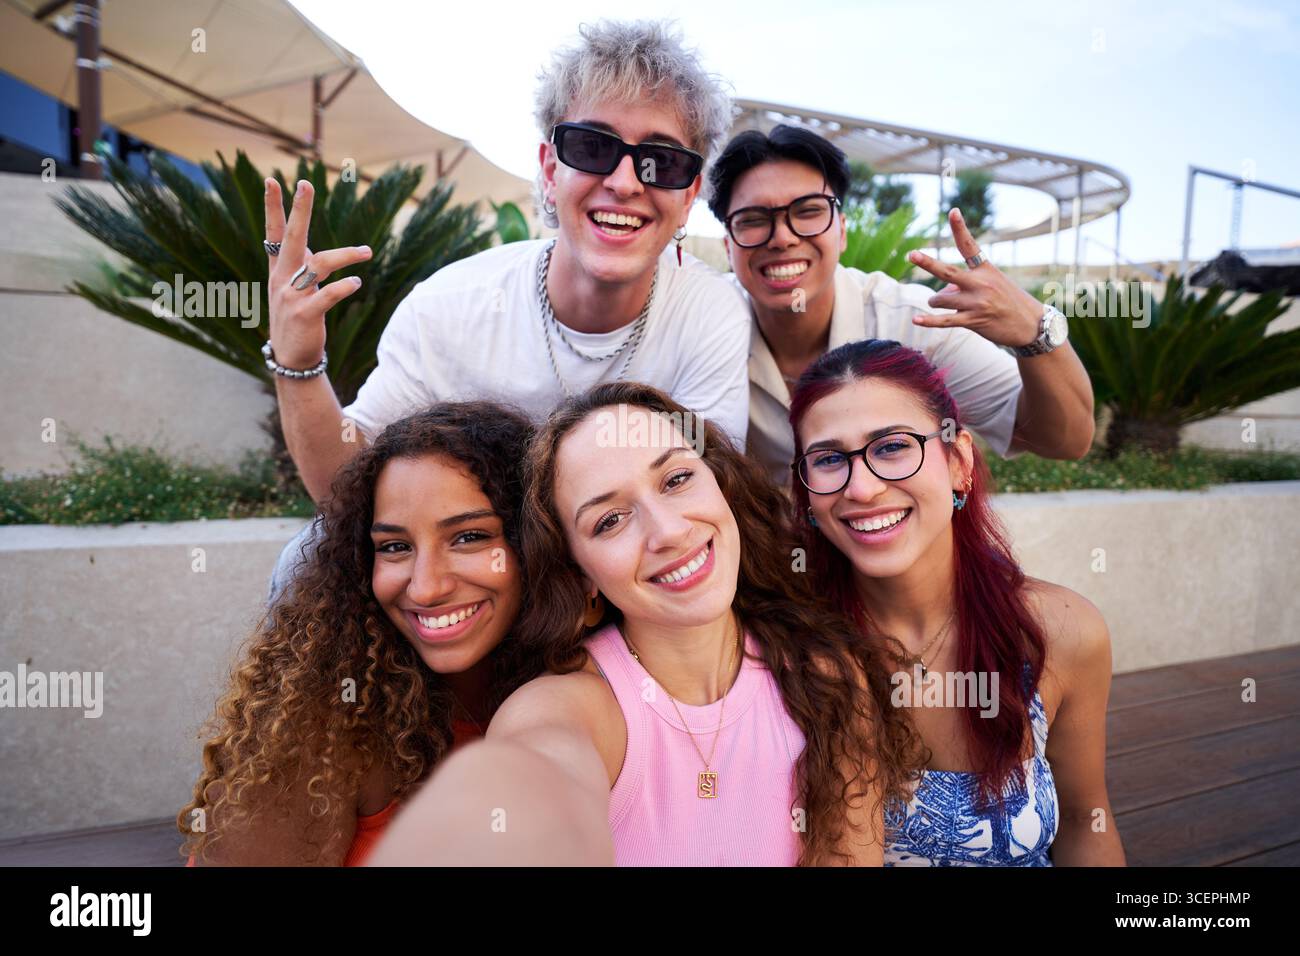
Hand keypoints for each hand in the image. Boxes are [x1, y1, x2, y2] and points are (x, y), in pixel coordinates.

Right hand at [264, 178, 371, 369]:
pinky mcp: (305, 315)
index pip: (273, 232)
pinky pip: (327, 296)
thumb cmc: (295, 318)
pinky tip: (357, 282)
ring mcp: (291, 296)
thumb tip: (313, 248)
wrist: (291, 358)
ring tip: (367, 252)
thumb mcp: (292, 289)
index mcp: (278, 269)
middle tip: (305, 184)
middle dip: (298, 210)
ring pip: (319, 265)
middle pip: (291, 237)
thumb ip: (300, 267)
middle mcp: (282, 278)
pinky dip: (344, 287)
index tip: (272, 180)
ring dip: (345, 255)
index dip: (272, 207)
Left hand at [906, 208, 1043, 348]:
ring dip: (935, 302)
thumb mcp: (993, 285)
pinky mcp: (973, 321)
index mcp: (985, 270)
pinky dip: (929, 321)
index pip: (969, 246)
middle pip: (947, 272)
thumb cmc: (1009, 301)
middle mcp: (980, 284)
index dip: (960, 228)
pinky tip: (916, 320)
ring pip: (940, 299)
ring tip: (945, 304)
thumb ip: (966, 285)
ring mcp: (977, 303)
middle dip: (928, 263)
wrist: (1032, 325)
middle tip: (912, 255)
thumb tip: (942, 295)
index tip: (953, 211)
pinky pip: (945, 321)